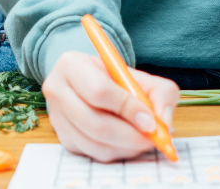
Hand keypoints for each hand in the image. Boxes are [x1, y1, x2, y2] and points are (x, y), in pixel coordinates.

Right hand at [42, 50, 179, 161]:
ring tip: (142, 137)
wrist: (90, 82)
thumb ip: (160, 92)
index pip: (99, 91)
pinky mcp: (63, 138)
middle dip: (130, 135)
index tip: (150, 120)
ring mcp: (57, 117)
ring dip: (126, 147)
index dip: (127, 108)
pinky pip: (93, 154)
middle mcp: (57, 90)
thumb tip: (163, 121)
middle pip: (95, 123)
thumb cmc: (115, 79)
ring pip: (96, 143)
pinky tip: (126, 140)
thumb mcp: (140, 75)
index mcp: (72, 65)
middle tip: (152, 137)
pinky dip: (116, 152)